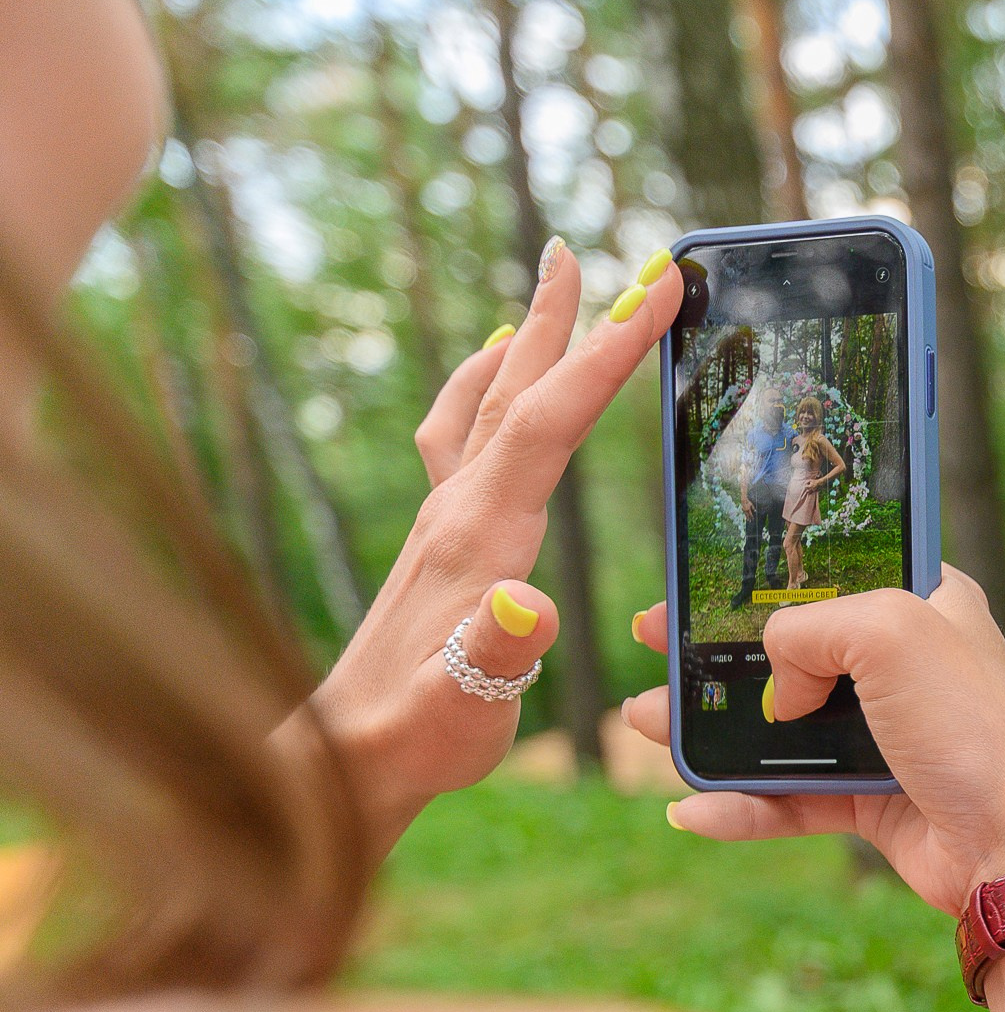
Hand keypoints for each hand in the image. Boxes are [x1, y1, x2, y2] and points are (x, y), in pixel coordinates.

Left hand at [308, 244, 681, 846]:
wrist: (345, 761)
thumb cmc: (420, 737)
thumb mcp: (466, 708)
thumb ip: (496, 655)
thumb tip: (528, 605)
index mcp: (479, 535)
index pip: (549, 422)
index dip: (605, 351)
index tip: (651, 288)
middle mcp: (457, 512)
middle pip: (513, 390)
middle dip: (556, 318)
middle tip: (581, 250)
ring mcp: (443, 524)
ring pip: (484, 407)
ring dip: (519, 344)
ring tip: (540, 295)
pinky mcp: (439, 545)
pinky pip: (461, 442)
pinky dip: (481, 396)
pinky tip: (485, 394)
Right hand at [624, 568, 1004, 914]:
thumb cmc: (974, 727)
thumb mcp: (889, 630)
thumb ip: (808, 628)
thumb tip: (778, 685)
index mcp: (921, 602)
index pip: (829, 572)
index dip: (761, 575)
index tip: (696, 577)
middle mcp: (905, 665)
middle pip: (791, 649)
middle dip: (716, 652)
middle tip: (652, 645)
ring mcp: (888, 735)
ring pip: (780, 726)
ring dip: (712, 728)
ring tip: (644, 723)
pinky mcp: (876, 799)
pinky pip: (793, 797)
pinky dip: (744, 804)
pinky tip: (696, 809)